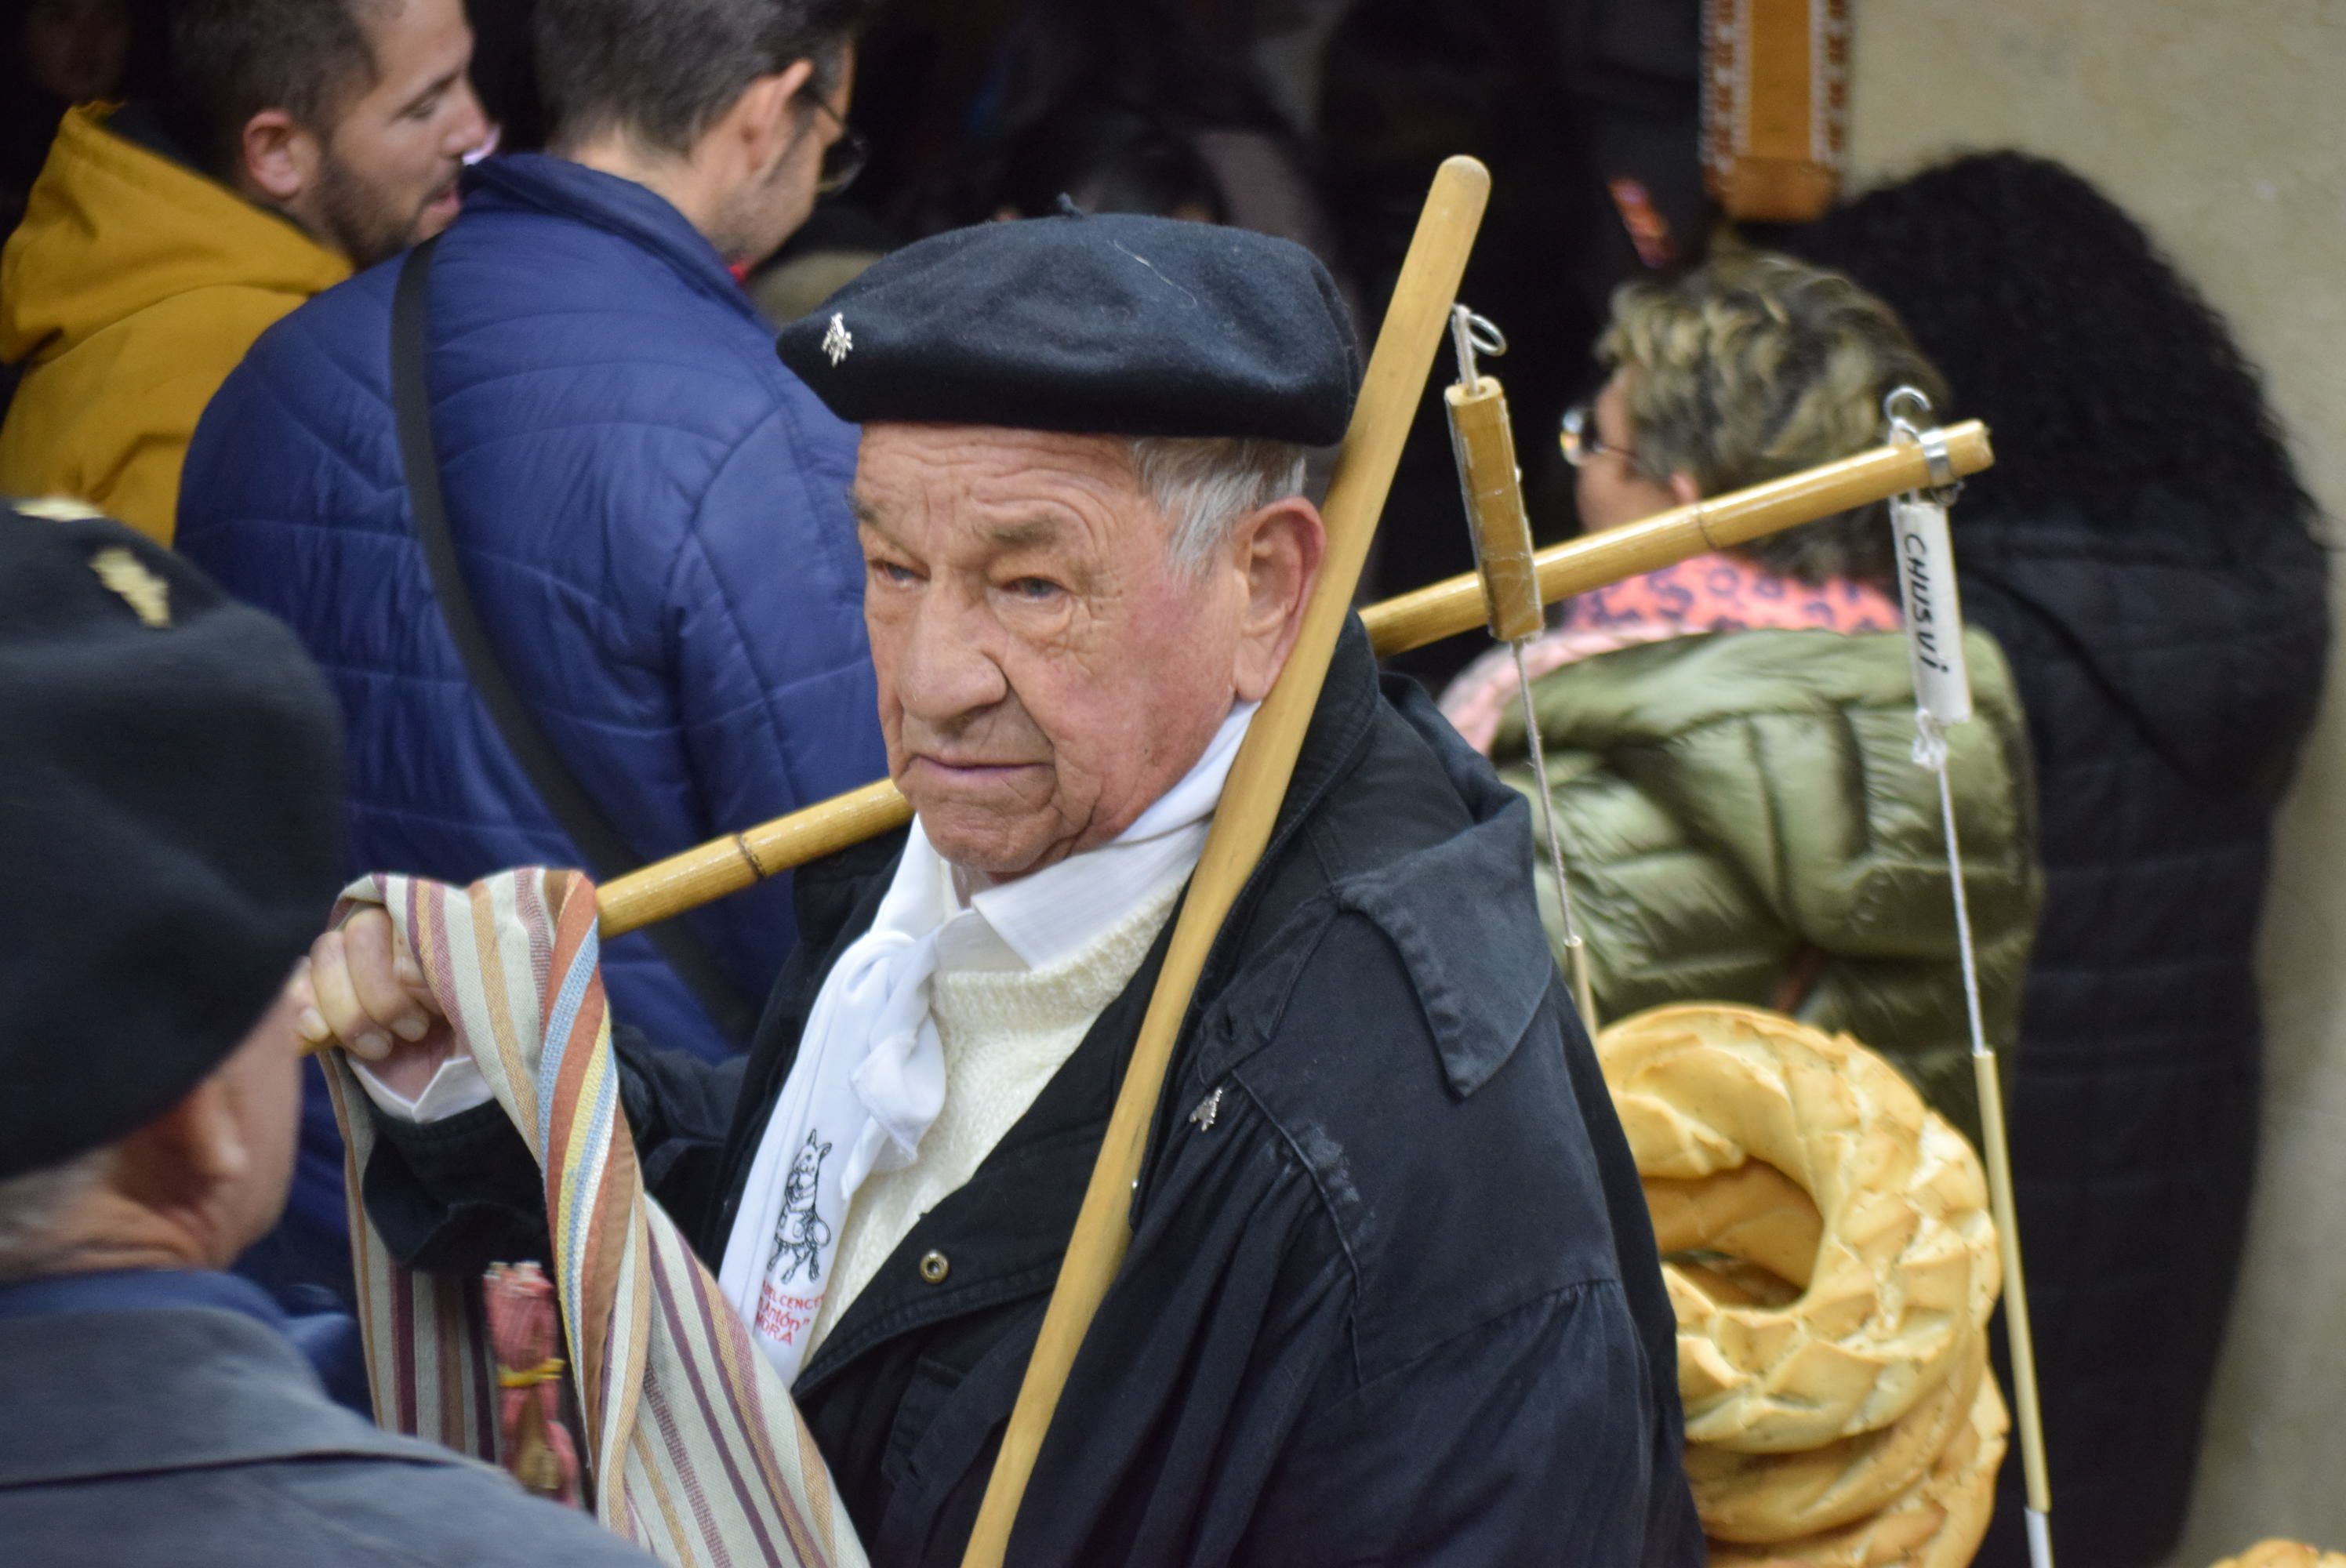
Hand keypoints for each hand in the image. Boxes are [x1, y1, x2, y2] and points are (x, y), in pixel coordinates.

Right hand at [292, 909, 457, 1102]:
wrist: (451, 1082)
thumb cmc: (473, 1033)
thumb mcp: (477, 1004)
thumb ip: (447, 975)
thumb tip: (403, 970)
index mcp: (427, 926)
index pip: (400, 920)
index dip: (409, 966)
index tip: (433, 1006)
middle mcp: (385, 935)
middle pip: (358, 935)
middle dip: (382, 995)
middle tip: (414, 1031)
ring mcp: (348, 966)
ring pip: (325, 956)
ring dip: (350, 1011)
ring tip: (382, 1048)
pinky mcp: (319, 1001)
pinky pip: (293, 990)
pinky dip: (302, 1013)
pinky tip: (318, 1035)